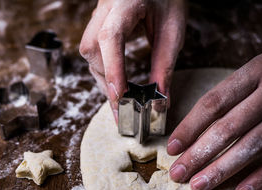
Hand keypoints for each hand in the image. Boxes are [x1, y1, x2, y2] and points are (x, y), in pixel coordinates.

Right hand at [79, 0, 185, 121]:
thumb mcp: (172, 29)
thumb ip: (164, 66)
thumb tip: (159, 102)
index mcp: (124, 3)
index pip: (111, 37)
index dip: (113, 69)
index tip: (120, 97)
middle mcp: (104, 8)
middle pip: (92, 49)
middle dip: (106, 80)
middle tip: (123, 107)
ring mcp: (98, 15)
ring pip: (89, 52)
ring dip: (103, 78)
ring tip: (120, 100)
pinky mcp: (99, 23)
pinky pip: (94, 50)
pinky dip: (105, 70)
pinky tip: (117, 82)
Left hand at [167, 51, 261, 189]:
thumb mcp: (253, 75)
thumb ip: (228, 97)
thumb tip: (189, 135)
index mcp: (254, 73)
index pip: (213, 104)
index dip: (189, 128)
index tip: (172, 149)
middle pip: (228, 128)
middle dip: (199, 154)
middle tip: (178, 174)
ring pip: (252, 145)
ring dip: (222, 169)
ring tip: (199, 185)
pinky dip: (261, 178)